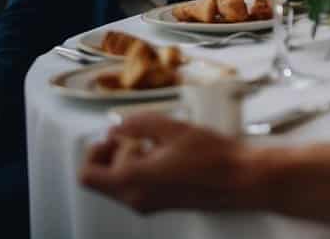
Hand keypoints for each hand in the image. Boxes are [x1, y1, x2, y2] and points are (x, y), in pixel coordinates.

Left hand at [80, 115, 243, 213]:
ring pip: (118, 185)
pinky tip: (167, 155)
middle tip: (134, 137)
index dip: (95, 151)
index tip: (113, 136)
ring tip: (156, 144)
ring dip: (128, 162)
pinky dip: (142, 171)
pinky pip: (136, 189)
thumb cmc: (215, 158)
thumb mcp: (174, 128)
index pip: (88, 173)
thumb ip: (140, 123)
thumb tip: (119, 125)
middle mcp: (135, 198)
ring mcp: (148, 204)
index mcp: (133, 180)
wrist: (242, 179)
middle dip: (113, 154)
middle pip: (101, 180)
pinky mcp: (161, 205)